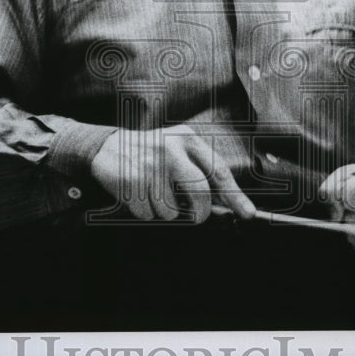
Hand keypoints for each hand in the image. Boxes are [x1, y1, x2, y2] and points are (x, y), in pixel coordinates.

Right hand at [90, 123, 254, 222]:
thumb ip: (198, 169)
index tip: (247, 213)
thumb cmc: (150, 152)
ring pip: (172, 209)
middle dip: (200, 211)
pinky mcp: (133, 180)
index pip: (218, 170)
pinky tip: (138, 194)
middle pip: (200, 192)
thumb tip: (224, 203)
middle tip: (197, 216)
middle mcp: (171, 149)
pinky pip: (149, 214)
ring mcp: (151, 165)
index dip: (235, 195)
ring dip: (164, 210)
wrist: (108, 146)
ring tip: (153, 191)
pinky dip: (145, 212)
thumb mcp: (177, 148)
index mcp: (187, 139)